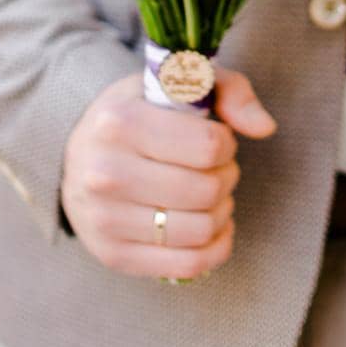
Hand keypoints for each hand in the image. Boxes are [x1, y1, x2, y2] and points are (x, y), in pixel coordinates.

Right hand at [60, 63, 276, 278]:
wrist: (80, 156)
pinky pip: (188, 264)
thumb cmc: (141, 114)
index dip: (227, 143)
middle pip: (207, 190)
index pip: (208, 146)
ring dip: (221, 211)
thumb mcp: (180, 82)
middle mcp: (105, 172)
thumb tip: (265, 128)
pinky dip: (215, 247)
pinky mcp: (113, 254)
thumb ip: (230, 91)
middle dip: (226, 176)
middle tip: (215, 167)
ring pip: (201, 230)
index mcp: (120, 121)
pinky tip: (212, 226)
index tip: (216, 139)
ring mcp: (105, 218)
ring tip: (210, 194)